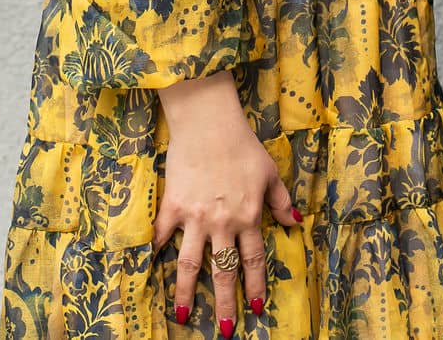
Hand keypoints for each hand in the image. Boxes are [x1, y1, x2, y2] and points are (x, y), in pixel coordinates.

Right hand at [155, 73, 296, 333]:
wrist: (209, 123)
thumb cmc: (242, 145)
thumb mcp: (270, 172)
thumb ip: (280, 201)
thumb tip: (293, 222)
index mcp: (249, 216)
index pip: (253, 260)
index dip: (255, 285)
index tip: (257, 307)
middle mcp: (223, 223)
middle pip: (224, 271)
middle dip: (226, 302)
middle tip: (227, 328)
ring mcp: (196, 217)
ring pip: (191, 264)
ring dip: (187, 293)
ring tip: (183, 315)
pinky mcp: (174, 206)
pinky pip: (162, 235)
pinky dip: (155, 253)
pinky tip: (149, 270)